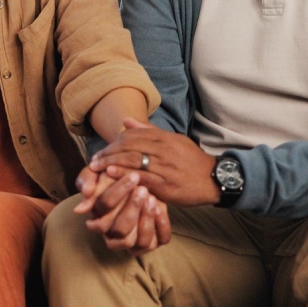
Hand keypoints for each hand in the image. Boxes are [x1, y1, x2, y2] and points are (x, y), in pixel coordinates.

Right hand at [73, 168, 170, 253]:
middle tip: (143, 189)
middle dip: (132, 208)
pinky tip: (160, 208)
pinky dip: (161, 226)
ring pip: (139, 242)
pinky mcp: (152, 241)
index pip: (104, 210)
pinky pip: (158, 241)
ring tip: (152, 199)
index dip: (117, 193)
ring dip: (146, 220)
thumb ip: (87, 179)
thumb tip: (86, 193)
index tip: (132, 176)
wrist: (136, 185)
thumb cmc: (113, 178)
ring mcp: (133, 241)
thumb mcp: (96, 173)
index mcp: (97, 219)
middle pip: (119, 230)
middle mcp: (113, 235)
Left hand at [92, 117, 219, 206]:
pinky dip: (124, 175)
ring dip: (111, 162)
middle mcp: (164, 150)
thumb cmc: (191, 160)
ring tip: (97, 166)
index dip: (115, 142)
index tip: (103, 150)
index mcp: (164, 138)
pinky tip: (111, 174)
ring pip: (133, 161)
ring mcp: (165, 167)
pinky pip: (142, 177)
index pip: (133, 135)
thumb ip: (149, 131)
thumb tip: (126, 121)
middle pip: (129, 147)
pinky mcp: (166, 185)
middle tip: (94, 160)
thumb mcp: (173, 140)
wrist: (214, 179)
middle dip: (108, 152)